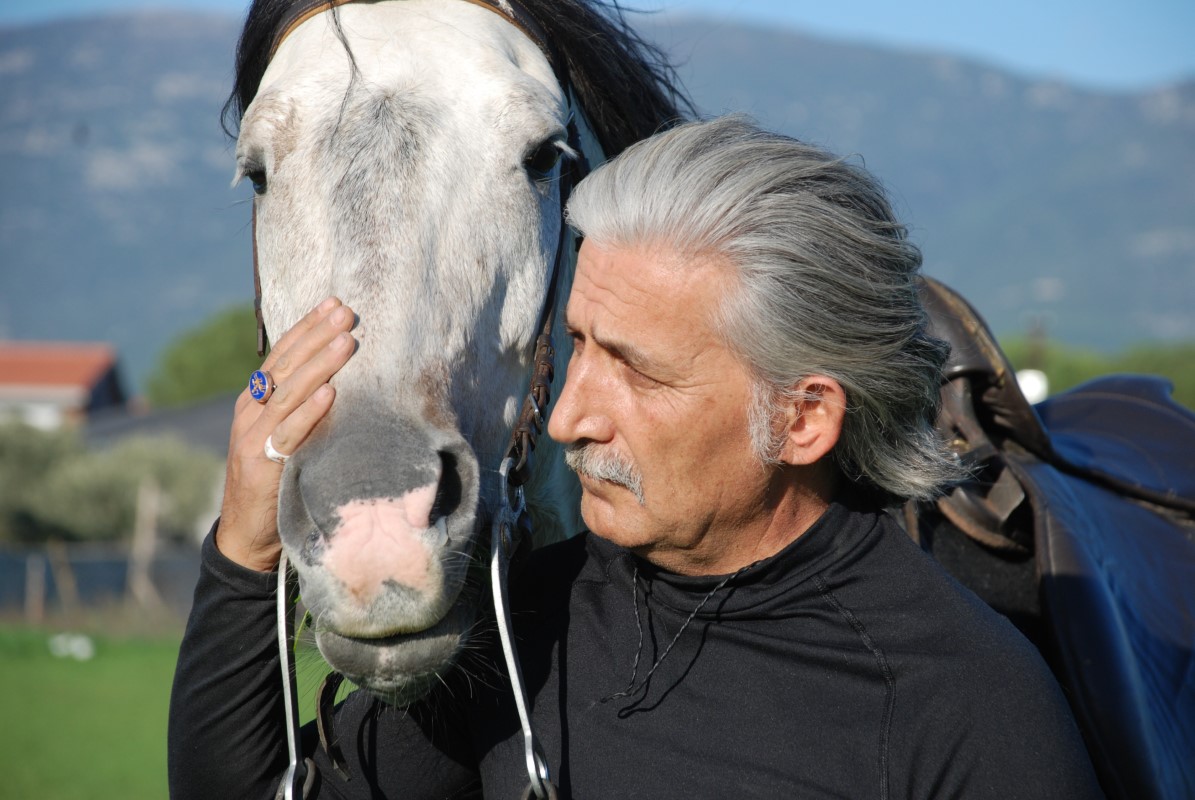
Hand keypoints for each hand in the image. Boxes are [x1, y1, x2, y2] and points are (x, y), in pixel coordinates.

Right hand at [216, 297, 356, 570]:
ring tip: (346, 343)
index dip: (306, 327)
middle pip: (285, 366)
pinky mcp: (262, 466)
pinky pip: (288, 434)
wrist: (247, 534)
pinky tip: (330, 394)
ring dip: (319, 366)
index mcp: (255, 401)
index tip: (333, 303)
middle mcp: (250, 412)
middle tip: (345, 312)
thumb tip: (338, 376)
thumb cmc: (275, 480)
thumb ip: (300, 408)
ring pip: (288, 393)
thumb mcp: (285, 435)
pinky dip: (308, 413)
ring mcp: (253, 438)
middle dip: (316, 336)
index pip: (281, 355)